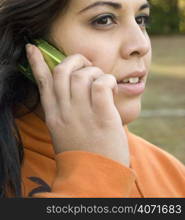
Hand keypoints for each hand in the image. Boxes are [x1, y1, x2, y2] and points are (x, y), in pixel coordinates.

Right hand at [26, 44, 129, 166]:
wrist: (94, 179)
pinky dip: (107, 80)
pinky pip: (101, 85)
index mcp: (54, 115)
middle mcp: (65, 111)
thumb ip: (65, 110)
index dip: (36, 62)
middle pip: (61, 71)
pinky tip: (111, 87)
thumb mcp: (64, 131)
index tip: (32, 47)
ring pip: (82, 75)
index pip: (42, 82)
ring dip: (95, 71)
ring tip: (102, 81)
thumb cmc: (83, 153)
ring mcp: (82, 114)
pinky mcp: (102, 117)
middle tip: (85, 64)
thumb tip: (76, 87)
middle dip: (74, 59)